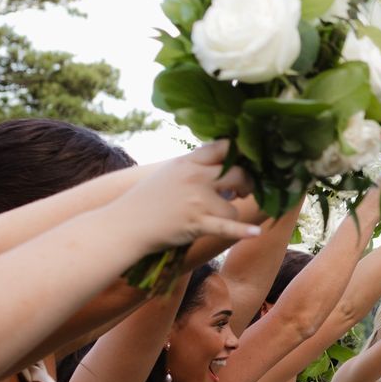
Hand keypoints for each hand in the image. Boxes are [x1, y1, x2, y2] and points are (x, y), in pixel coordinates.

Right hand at [107, 142, 258, 257]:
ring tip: (217, 217)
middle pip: (238, 174)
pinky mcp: (197, 223)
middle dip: (247, 184)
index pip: (222, 148)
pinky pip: (227, 226)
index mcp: (187, 162)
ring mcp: (197, 200)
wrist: (125, 225)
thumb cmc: (146, 200)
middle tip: (243, 192)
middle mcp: (194, 177)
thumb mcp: (169, 173)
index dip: (239, 154)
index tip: (246, 162)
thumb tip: (221, 169)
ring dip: (230, 215)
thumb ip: (194, 168)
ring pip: (233, 207)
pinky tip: (256, 233)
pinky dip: (242, 231)